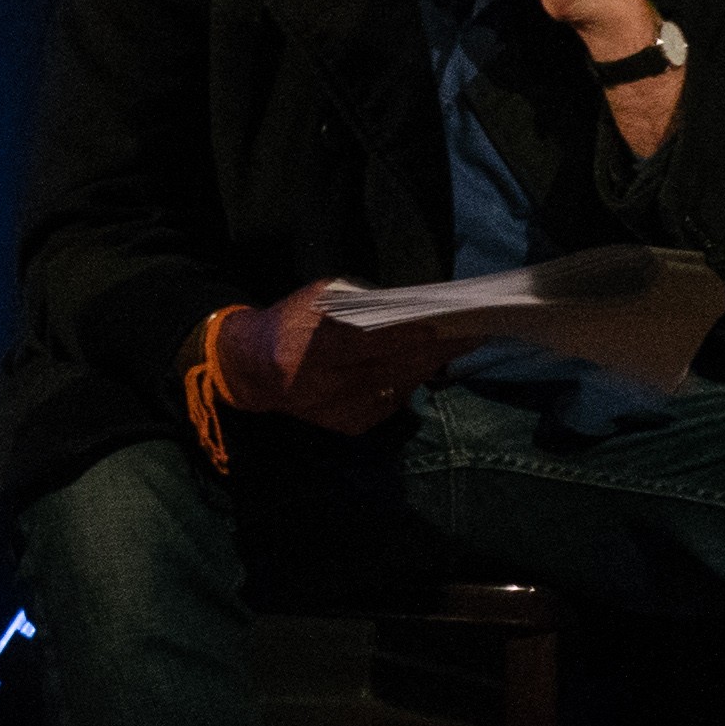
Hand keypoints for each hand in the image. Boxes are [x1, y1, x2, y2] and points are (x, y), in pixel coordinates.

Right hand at [214, 278, 459, 436]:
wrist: (253, 369)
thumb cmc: (290, 322)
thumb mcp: (316, 299)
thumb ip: (356, 302)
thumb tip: (405, 306)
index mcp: (314, 349)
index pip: (373, 343)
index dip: (411, 335)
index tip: (446, 325)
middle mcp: (330, 385)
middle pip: (395, 367)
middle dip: (435, 350)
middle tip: (471, 335)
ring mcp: (341, 410)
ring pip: (399, 387)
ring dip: (429, 366)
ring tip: (456, 347)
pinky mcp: (349, 425)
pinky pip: (392, 402)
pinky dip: (407, 382)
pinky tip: (420, 366)